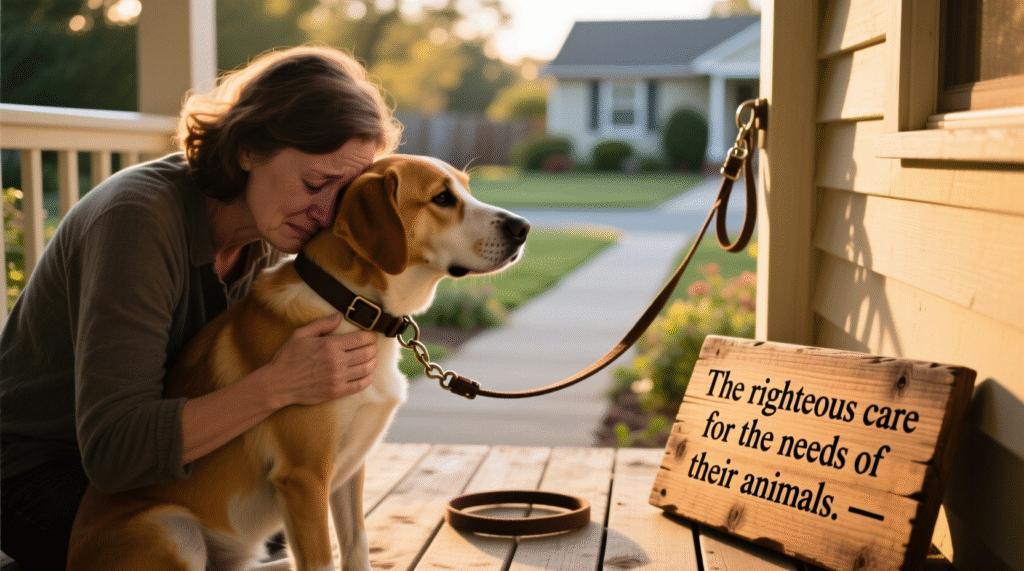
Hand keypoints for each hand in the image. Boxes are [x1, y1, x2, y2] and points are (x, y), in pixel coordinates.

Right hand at [262, 314, 378, 406]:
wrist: (278, 384)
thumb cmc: (288, 358)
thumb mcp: (300, 334)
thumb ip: (321, 324)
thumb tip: (338, 316)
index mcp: (329, 345)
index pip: (360, 339)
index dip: (370, 336)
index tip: (372, 336)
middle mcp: (336, 362)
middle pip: (367, 353)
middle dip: (373, 348)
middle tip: (372, 347)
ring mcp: (337, 378)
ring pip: (366, 369)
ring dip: (372, 363)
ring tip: (372, 360)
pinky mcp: (336, 392)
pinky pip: (360, 386)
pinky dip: (367, 379)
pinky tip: (367, 375)